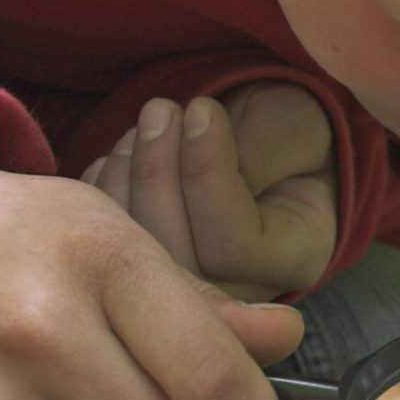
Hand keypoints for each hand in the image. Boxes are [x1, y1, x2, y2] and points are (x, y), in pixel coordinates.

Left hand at [84, 83, 338, 303]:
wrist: (266, 144)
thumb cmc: (288, 131)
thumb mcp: (298, 124)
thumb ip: (264, 139)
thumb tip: (198, 130)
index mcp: (294, 257)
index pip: (234, 247)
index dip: (207, 174)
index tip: (201, 107)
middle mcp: (243, 291)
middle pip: (178, 260)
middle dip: (156, 175)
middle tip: (161, 109)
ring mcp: (192, 287)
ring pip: (137, 257)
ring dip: (125, 180)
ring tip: (143, 126)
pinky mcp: (150, 272)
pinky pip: (108, 249)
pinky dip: (101, 195)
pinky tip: (120, 155)